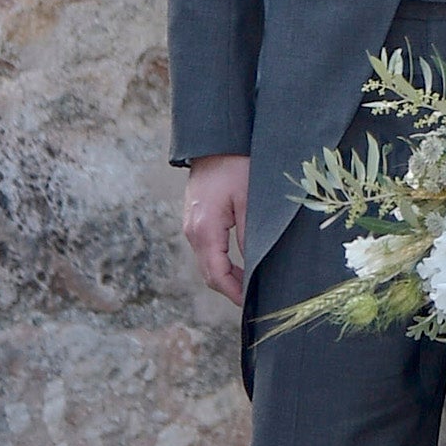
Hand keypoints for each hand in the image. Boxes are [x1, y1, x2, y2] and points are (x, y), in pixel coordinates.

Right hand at [184, 154, 250, 305]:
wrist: (216, 141)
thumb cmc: (237, 166)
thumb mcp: (250, 201)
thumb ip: (251, 236)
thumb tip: (255, 267)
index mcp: (204, 229)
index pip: (217, 275)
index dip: (234, 293)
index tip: (251, 304)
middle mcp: (192, 231)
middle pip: (209, 274)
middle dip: (230, 289)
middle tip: (255, 299)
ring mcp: (191, 226)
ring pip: (207, 263)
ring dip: (226, 277)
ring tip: (251, 286)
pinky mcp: (195, 220)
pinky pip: (207, 250)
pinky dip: (221, 263)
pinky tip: (240, 265)